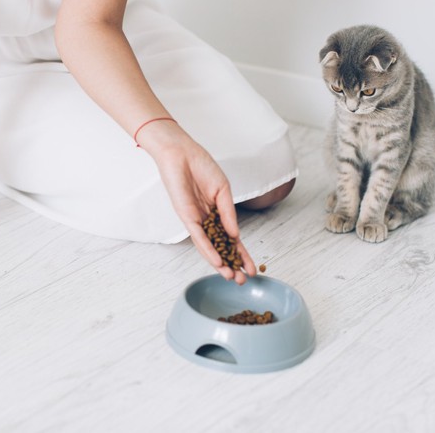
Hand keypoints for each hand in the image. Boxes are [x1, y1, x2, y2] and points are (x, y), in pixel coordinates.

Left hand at [142, 123, 256, 283]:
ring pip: (209, 247)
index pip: (231, 240)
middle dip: (232, 265)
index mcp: (216, 214)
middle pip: (221, 248)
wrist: (181, 153)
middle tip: (243, 281)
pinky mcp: (185, 216)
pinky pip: (198, 236)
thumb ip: (229, 213)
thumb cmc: (201, 166)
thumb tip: (236, 235)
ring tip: (231, 277)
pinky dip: (208, 249)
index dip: (242, 254)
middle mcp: (206, 220)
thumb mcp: (223, 190)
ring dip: (220, 263)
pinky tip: (217, 261)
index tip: (252, 269)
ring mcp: (195, 220)